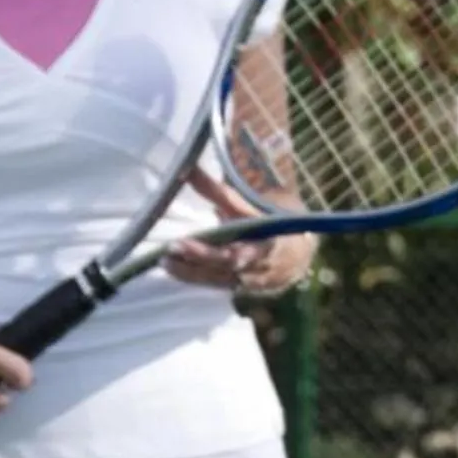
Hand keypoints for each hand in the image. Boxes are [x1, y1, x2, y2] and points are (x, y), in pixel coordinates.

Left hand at [164, 169, 315, 296]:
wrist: (293, 255)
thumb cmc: (266, 224)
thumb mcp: (247, 207)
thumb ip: (217, 192)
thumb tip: (187, 168)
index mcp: (265, 240)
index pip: (239, 245)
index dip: (213, 247)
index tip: (186, 241)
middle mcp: (258, 263)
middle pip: (226, 263)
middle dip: (199, 257)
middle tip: (172, 248)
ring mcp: (248, 279)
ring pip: (217, 277)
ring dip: (189, 271)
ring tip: (164, 261)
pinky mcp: (239, 288)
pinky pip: (215, 283)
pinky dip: (193, 277)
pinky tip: (173, 269)